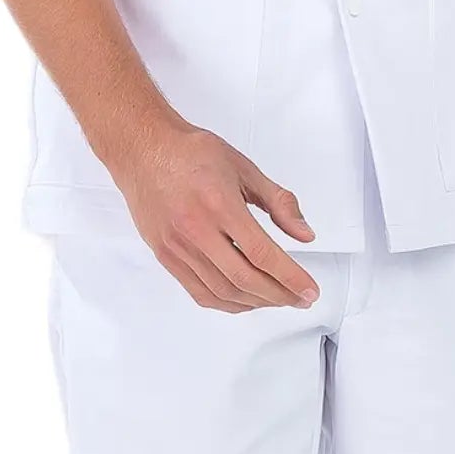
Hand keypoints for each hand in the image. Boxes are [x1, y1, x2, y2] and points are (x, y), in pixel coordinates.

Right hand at [106, 115, 320, 313]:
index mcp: (220, 205)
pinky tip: (245, 299)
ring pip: (222, 292)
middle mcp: (196, 230)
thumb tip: (305, 234)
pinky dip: (226, 303)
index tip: (309, 290)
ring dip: (255, 302)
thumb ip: (279, 202)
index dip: (290, 277)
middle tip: (300, 298)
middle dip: (279, 295)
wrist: (145, 150)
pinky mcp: (166, 256)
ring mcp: (178, 247)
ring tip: (278, 299)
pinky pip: (199, 292)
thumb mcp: (245, 168)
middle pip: (244, 279)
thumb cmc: (192, 154)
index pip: (262, 253)